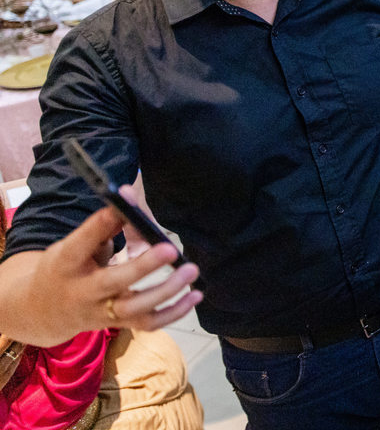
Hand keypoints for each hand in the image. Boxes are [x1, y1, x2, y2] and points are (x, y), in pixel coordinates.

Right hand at [24, 195, 200, 345]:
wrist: (44, 310)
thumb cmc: (67, 267)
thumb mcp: (74, 245)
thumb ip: (103, 225)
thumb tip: (128, 196)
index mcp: (66, 264)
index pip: (82, 243)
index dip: (100, 225)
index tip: (121, 207)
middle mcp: (83, 292)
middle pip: (114, 281)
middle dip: (144, 266)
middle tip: (171, 248)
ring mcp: (102, 312)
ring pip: (136, 308)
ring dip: (167, 291)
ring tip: (191, 270)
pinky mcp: (119, 324)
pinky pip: (149, 324)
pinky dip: (174, 312)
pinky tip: (195, 296)